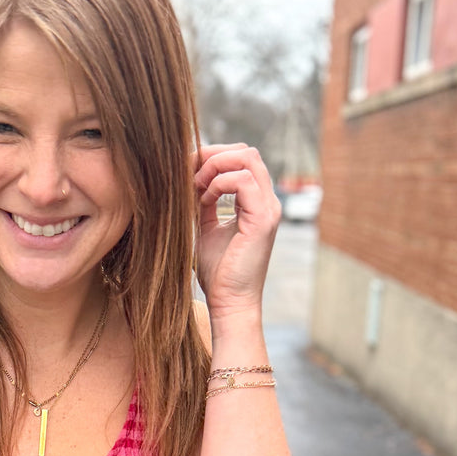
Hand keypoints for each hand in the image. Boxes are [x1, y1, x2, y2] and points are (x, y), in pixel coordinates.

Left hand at [193, 143, 280, 323]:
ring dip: (215, 166)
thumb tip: (190, 178)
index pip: (241, 160)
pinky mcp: (263, 219)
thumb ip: (204, 202)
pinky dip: (219, 183)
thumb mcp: (207, 228)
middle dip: (213, 154)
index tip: (188, 170)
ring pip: (246, 158)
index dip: (213, 157)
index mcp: (256, 202)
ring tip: (196, 186)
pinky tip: (204, 200)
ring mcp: (268, 208)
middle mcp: (267, 201)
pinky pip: (242, 180)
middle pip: (246, 152)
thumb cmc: (219, 273)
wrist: (230, 302)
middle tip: (190, 172)